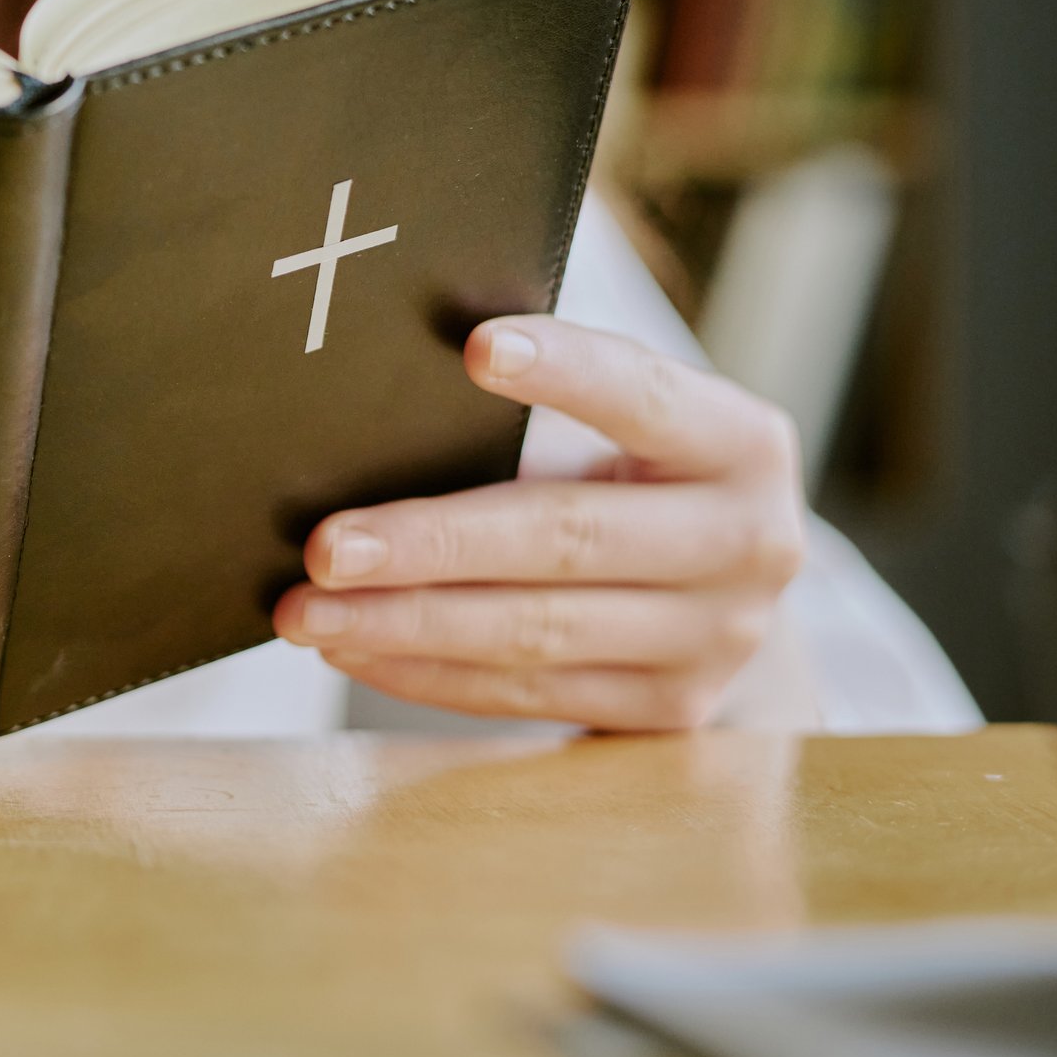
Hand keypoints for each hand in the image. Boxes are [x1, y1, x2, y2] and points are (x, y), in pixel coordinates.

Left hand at [273, 315, 805, 730]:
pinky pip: (523, 692)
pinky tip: (352, 645)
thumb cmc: (632, 472)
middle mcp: (749, 544)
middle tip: (326, 546)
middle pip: (568, 537)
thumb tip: (375, 401)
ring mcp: (716, 640)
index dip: (565, 371)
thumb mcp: (625, 427)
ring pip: (535, 631)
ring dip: (405, 622)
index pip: (644, 396)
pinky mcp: (668, 710)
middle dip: (433, 542)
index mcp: (741, 443)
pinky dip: (424, 670)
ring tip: (306, 610)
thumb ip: (540, 410)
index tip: (471, 345)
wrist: (717, 590)